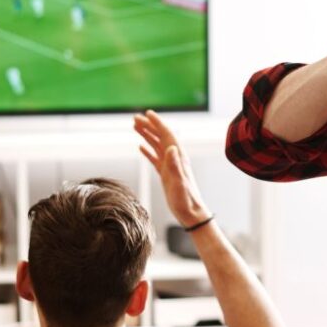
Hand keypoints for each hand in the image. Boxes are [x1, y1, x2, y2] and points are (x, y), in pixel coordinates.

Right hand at [133, 110, 210, 226]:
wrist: (191, 213)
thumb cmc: (186, 201)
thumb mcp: (180, 183)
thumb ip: (175, 166)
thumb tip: (171, 147)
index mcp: (178, 158)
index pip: (167, 135)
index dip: (157, 123)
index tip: (147, 113)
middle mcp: (175, 159)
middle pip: (160, 137)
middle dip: (149, 126)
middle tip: (135, 118)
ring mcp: (170, 166)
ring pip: (157, 145)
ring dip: (147, 135)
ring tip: (135, 127)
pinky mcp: (166, 174)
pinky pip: (155, 158)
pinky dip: (148, 150)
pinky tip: (141, 147)